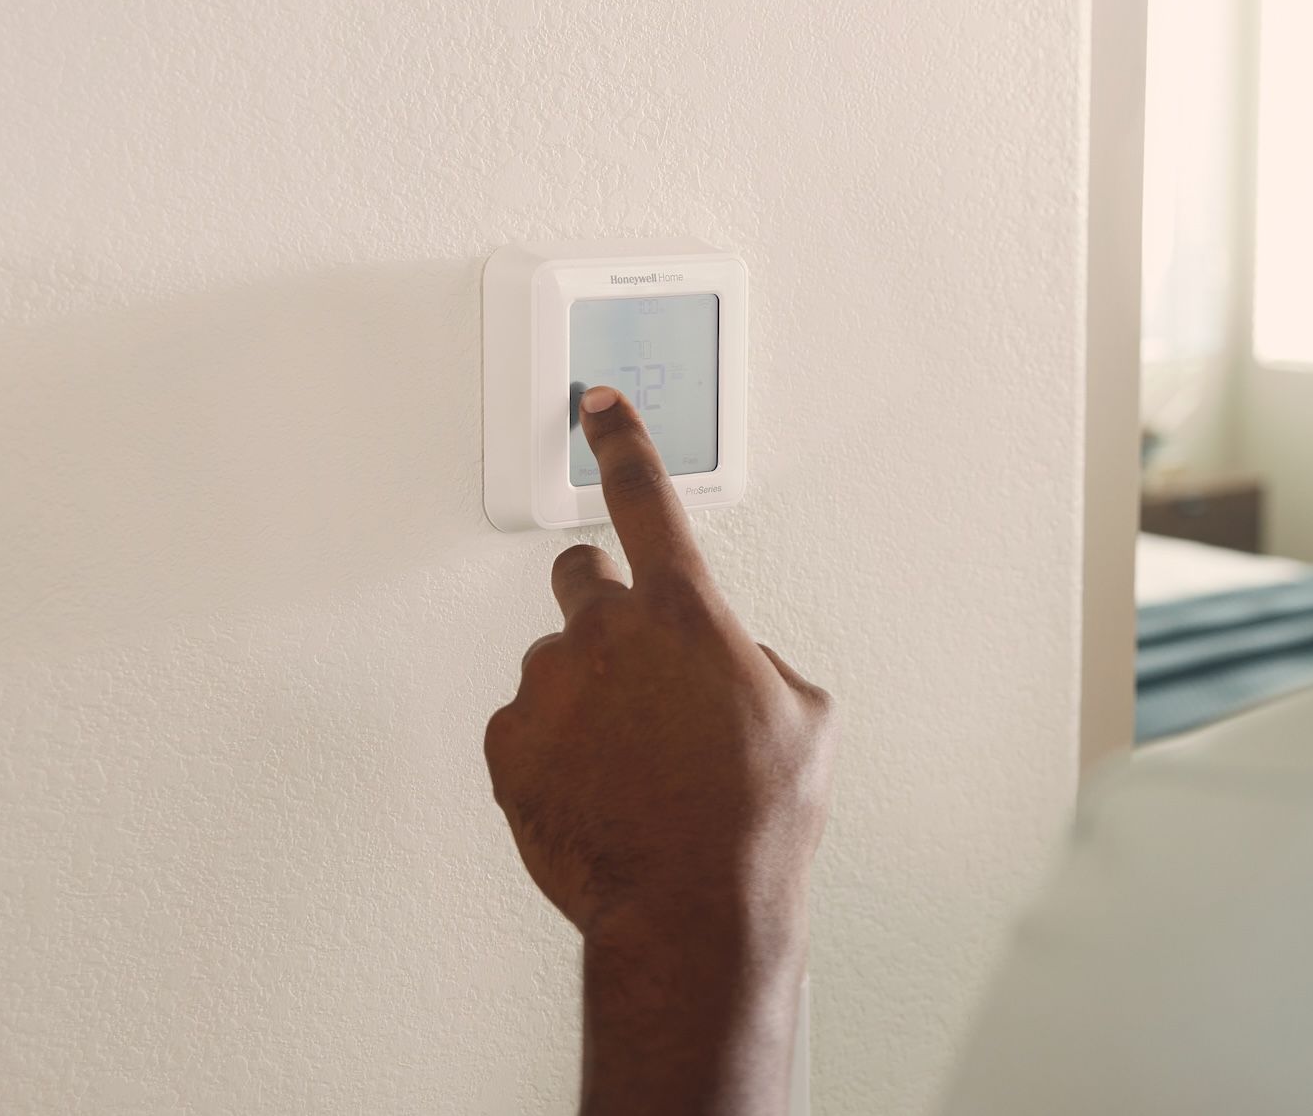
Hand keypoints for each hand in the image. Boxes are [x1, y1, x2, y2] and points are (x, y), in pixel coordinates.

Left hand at [484, 386, 834, 1115]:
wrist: (690, 911)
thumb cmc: (756, 821)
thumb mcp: (805, 720)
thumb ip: (761, 660)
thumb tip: (737, 662)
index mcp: (685, 614)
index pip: (644, 498)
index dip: (622, 439)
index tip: (596, 402)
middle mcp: (606, 636)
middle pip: (580, 578)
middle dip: (604, 610)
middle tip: (634, 672)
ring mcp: (549, 691)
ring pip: (557, 667)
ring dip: (585, 698)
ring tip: (628, 767)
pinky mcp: (507, 745)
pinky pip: (525, 728)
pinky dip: (552, 752)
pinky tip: (596, 792)